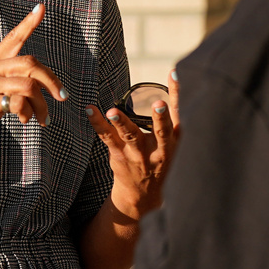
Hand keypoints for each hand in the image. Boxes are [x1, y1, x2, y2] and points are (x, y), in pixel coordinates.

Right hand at [0, 4, 66, 157]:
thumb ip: (9, 84)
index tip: (41, 8)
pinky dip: (28, 113)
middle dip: (52, 81)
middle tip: (61, 97)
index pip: (11, 39)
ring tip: (41, 118)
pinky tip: (23, 120)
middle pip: (31, 64)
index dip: (28, 23)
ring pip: (29, 86)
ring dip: (42, 105)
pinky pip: (19, 102)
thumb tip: (38, 87)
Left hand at [87, 71, 179, 220]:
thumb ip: (170, 115)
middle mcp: (159, 149)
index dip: (178, 94)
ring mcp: (138, 155)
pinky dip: (98, 123)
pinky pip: (107, 137)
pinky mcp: (120, 156)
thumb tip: (172, 74)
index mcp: (174, 141)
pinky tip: (90, 110)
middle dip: (160, 119)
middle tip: (158, 104)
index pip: (179, 114)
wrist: (143, 195)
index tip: (174, 74)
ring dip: (122, 123)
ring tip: (113, 112)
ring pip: (131, 136)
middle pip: (161, 133)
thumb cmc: (158, 159)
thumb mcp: (172, 141)